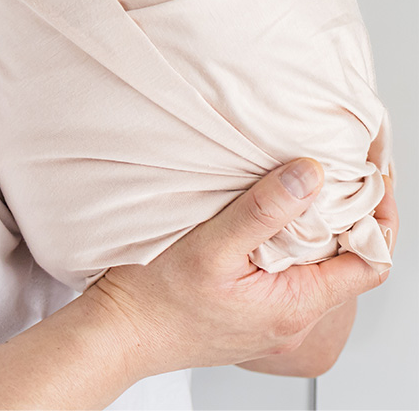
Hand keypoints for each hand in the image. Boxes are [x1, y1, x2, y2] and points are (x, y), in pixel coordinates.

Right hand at [82, 159, 388, 384]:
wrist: (119, 332)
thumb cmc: (155, 296)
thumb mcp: (210, 244)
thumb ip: (263, 210)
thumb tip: (312, 174)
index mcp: (293, 306)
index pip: (370, 264)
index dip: (380, 218)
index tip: (371, 177)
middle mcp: (292, 319)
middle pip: (350, 264)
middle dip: (354, 214)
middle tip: (345, 167)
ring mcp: (274, 319)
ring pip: (322, 268)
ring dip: (324, 226)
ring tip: (312, 184)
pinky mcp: (255, 313)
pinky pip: (294, 274)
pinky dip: (297, 240)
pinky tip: (276, 214)